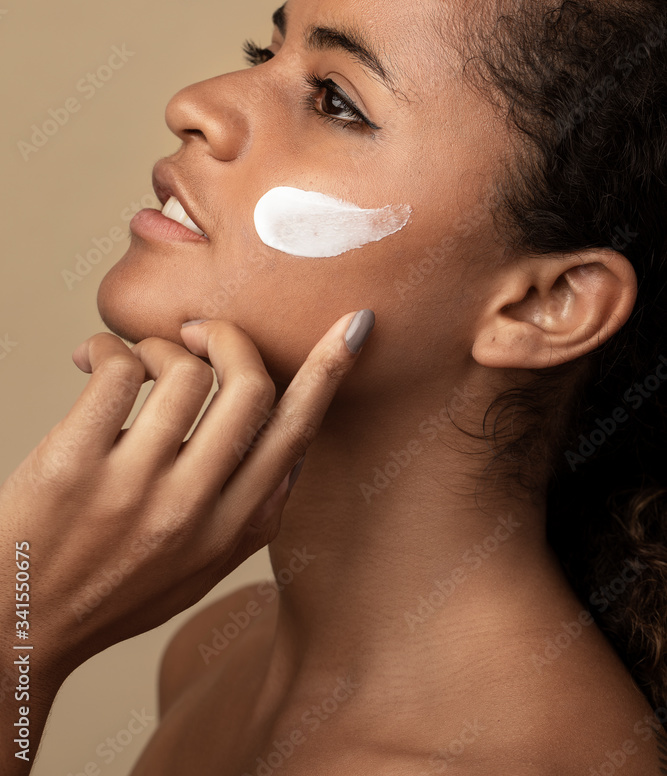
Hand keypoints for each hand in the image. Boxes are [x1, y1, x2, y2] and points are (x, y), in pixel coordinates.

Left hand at [0, 309, 373, 683]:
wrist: (15, 628)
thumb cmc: (108, 592)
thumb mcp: (199, 571)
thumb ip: (250, 516)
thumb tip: (294, 452)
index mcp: (231, 532)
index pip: (296, 435)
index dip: (330, 373)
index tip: (355, 325)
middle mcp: (193, 510)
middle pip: (251, 387)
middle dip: (230, 337)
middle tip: (199, 330)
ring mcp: (134, 489)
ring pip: (184, 370)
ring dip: (161, 345)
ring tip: (134, 360)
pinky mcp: (74, 466)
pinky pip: (119, 370)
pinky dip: (111, 349)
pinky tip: (94, 360)